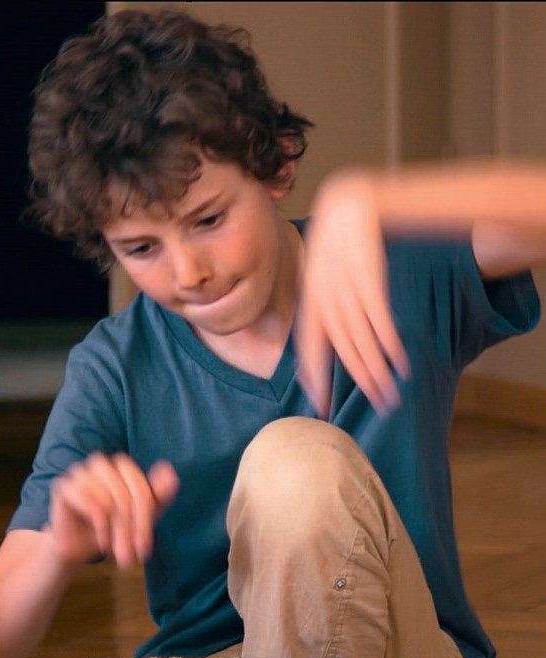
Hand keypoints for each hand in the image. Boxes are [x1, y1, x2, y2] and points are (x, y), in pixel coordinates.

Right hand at [47, 454, 178, 568]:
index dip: (144, 518)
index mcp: (122, 467)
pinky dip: (99, 524)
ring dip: (114, 529)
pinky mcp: (63, 486)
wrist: (78, 547)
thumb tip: (170, 472)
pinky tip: (101, 539)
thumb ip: (158, 496)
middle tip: (130, 554)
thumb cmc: (112, 528)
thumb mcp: (141, 517)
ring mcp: (80, 472)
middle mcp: (101, 464)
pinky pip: (88, 500)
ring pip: (107, 498)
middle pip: (124, 493)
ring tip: (113, 547)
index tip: (145, 547)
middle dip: (130, 527)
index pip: (139, 486)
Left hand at [295, 173, 409, 416]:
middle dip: (358, 380)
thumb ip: (327, 308)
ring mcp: (344, 284)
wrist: (352, 201)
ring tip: (389, 392)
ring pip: (358, 335)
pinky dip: (388, 339)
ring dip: (375, 367)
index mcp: (311, 299)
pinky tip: (398, 360)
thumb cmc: (340, 244)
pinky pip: (377, 314)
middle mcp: (323, 295)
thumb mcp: (326, 274)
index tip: (320, 406)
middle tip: (376, 406)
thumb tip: (333, 343)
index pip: (308, 346)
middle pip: (341, 347)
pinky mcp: (367, 272)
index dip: (314, 377)